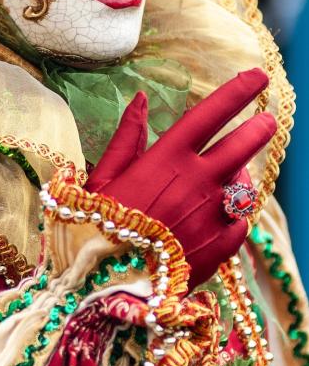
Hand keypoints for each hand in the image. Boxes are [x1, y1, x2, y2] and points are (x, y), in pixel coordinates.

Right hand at [87, 68, 275, 287]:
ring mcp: (215, 215)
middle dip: (260, 128)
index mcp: (167, 159)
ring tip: (230, 175)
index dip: (236, 92)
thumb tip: (140, 100)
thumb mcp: (104, 178)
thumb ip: (126, 138)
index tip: (257, 75)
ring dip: (241, 175)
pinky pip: (240, 221)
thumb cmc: (97, 229)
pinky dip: (234, 213)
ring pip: (244, 185)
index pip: (210, 115)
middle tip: (268, 121)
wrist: (110, 289)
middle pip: (243, 146)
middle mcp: (199, 182)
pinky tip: (220, 214)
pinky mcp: (224, 247)